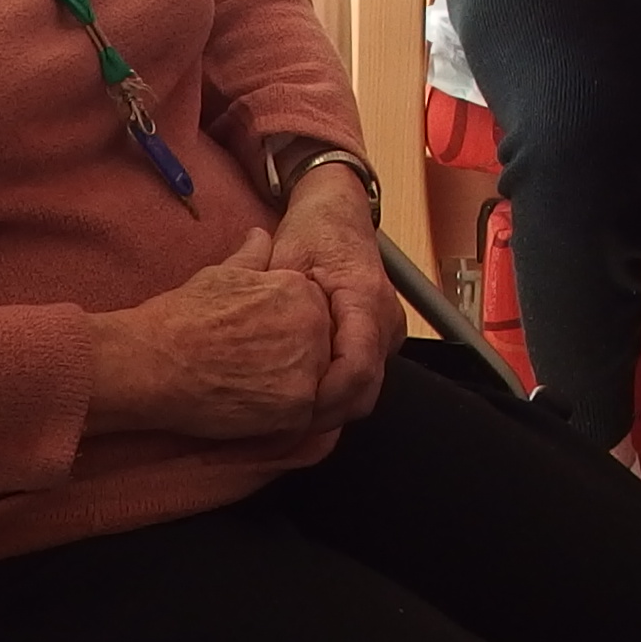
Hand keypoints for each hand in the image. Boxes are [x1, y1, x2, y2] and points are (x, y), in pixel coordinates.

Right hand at [83, 229, 333, 439]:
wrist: (153, 361)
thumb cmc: (181, 317)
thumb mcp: (221, 274)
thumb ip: (251, 257)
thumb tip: (260, 234)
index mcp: (298, 288)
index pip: (313, 315)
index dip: (286, 334)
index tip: (258, 345)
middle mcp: (312, 322)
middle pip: (319, 349)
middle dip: (294, 362)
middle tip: (253, 372)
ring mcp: (308, 364)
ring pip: (315, 383)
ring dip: (289, 390)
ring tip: (249, 391)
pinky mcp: (297, 404)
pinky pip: (303, 416)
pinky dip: (280, 418)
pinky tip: (250, 410)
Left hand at [261, 169, 402, 428]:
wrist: (338, 212)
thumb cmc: (312, 232)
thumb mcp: (284, 260)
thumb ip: (273, 303)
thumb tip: (252, 352)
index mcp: (365, 297)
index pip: (357, 368)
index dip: (324, 400)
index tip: (289, 414)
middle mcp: (387, 319)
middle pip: (365, 390)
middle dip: (323, 416)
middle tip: (278, 429)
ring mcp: (388, 331)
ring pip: (365, 391)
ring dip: (329, 409)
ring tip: (285, 418)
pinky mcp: (380, 338)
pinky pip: (362, 379)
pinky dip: (335, 395)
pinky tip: (300, 398)